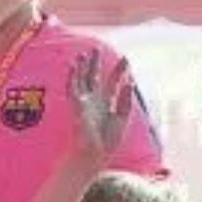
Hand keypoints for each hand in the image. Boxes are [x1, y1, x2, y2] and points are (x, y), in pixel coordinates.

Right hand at [67, 49, 137, 165]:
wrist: (95, 153)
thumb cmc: (108, 140)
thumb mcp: (122, 118)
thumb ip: (126, 100)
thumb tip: (129, 82)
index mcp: (107, 103)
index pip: (113, 83)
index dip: (119, 71)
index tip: (126, 59)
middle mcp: (94, 101)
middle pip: (94, 78)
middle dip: (95, 64)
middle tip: (95, 49)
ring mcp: (84, 102)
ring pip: (81, 81)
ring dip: (82, 68)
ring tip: (83, 54)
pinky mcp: (76, 106)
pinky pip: (72, 88)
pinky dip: (72, 77)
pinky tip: (74, 66)